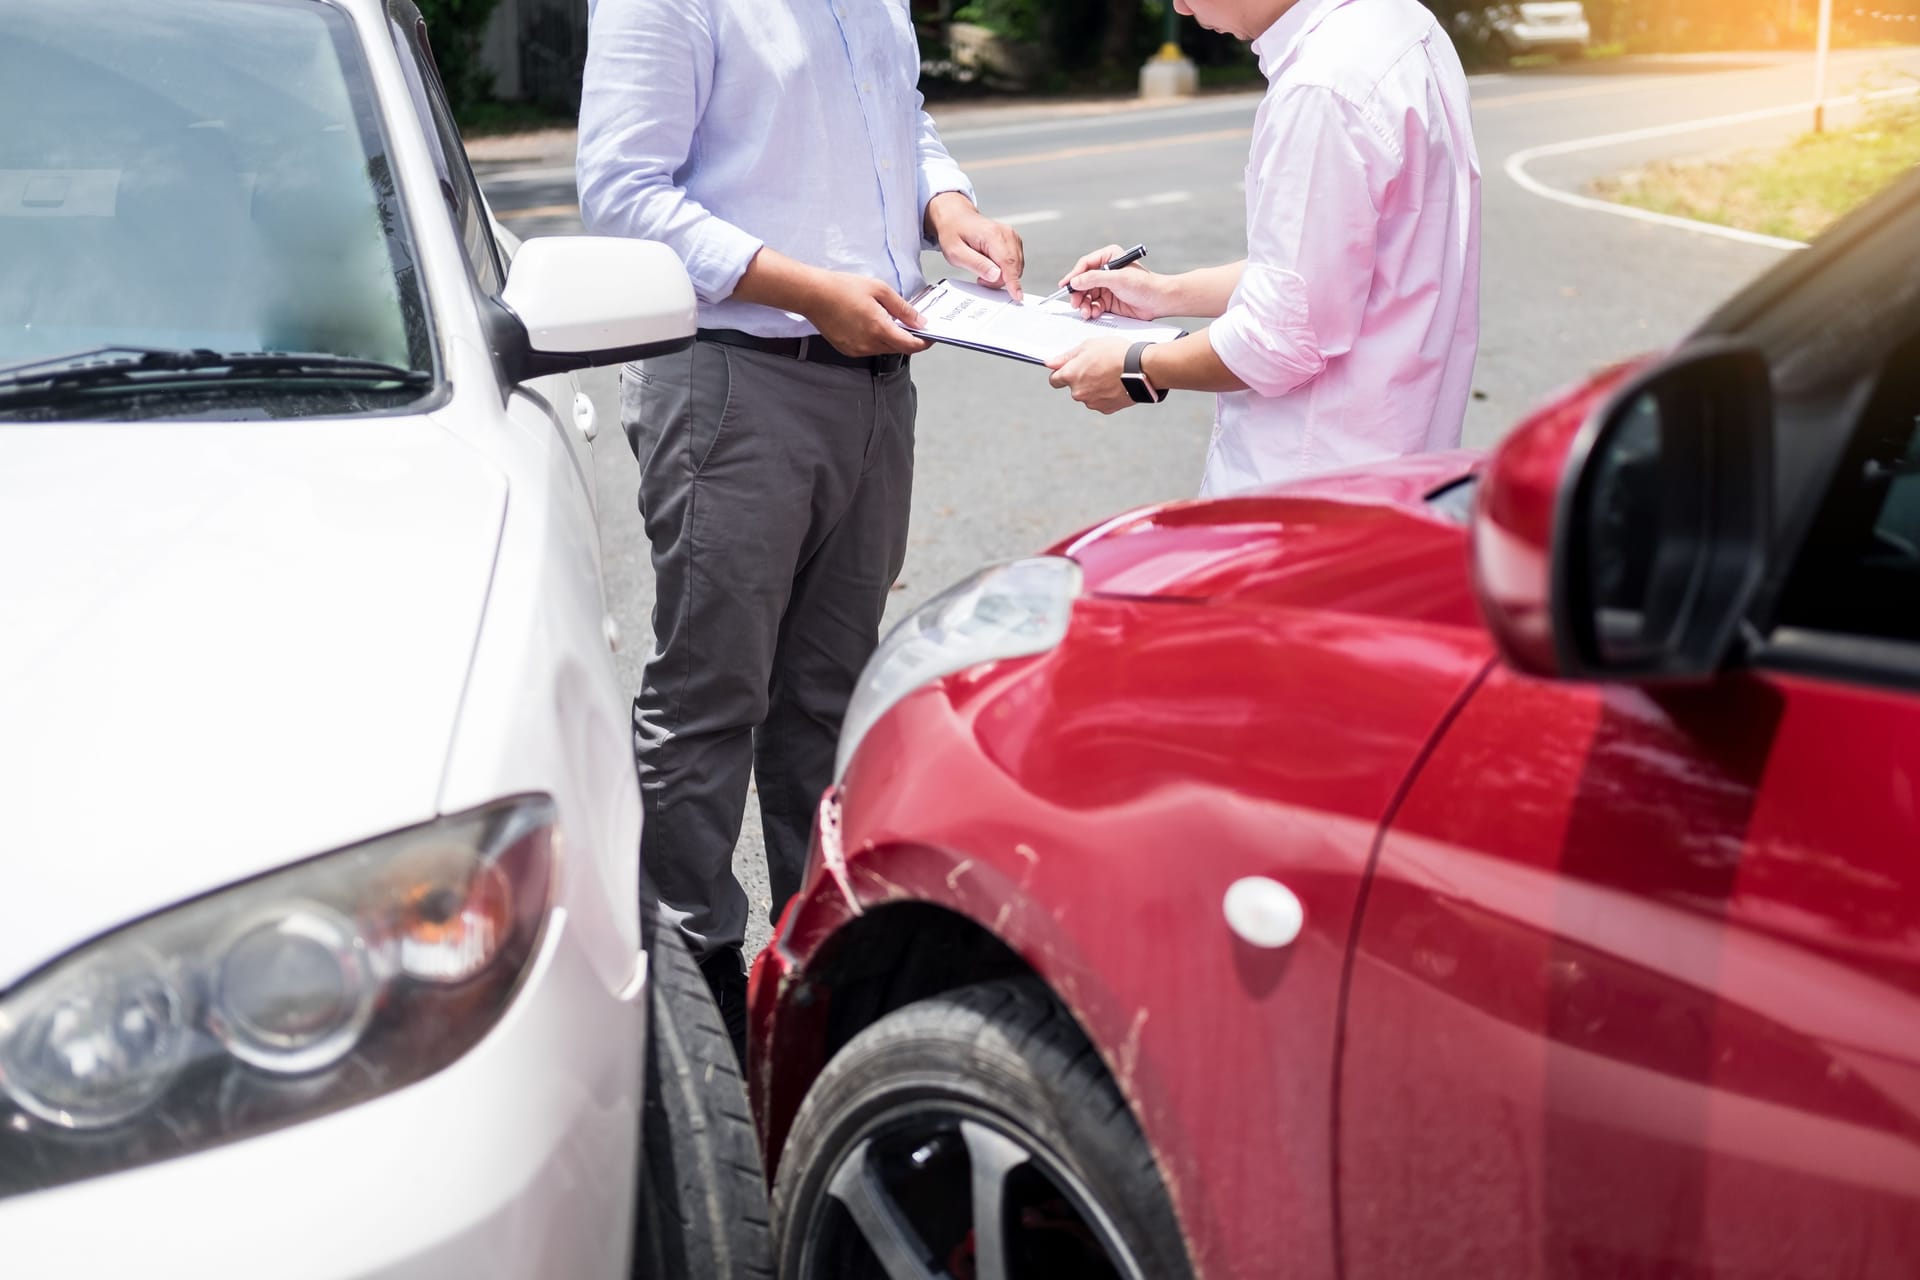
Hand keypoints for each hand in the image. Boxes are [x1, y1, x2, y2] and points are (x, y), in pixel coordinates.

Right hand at [802, 272, 931, 357]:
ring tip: (885, 318)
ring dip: (891, 338)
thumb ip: (902, 308)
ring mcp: (857, 349)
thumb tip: (919, 321)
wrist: (814, 295)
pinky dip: (875, 340)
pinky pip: (869, 349)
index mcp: (879, 329)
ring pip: (884, 349)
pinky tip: (869, 323)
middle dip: (908, 338)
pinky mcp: (848, 350)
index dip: (924, 342)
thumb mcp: (879, 290)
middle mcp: (869, 344)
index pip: (911, 345)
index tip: (930, 336)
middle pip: (898, 348)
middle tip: (909, 322)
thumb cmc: (843, 288)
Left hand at [926, 192, 1025, 299]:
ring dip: (1002, 275)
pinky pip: (1015, 262)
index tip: (1017, 296)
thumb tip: (996, 275)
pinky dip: (1005, 269)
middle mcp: (1006, 233)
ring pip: (1016, 266)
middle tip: (980, 279)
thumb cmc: (953, 233)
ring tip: (983, 269)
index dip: (1013, 282)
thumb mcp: (956, 252)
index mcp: (992, 235)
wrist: (956, 218)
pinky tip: (991, 265)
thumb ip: (977, 264)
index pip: (1007, 263)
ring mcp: (1011, 236)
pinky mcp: (1013, 240)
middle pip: (1013, 267)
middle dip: (999, 280)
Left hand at [1046, 338, 1135, 414]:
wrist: (1141, 368)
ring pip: (1087, 395)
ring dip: (1094, 387)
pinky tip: (1115, 384)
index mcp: (1070, 376)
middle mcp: (1077, 393)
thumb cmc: (1115, 353)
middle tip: (1097, 367)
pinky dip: (1105, 395)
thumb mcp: (1088, 346)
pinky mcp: (1106, 409)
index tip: (1070, 369)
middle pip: (1073, 388)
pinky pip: (1101, 402)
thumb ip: (1066, 356)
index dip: (1061, 373)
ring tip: (1110, 374)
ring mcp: (1092, 402)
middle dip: (1081, 379)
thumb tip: (1048, 363)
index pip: (1054, 380)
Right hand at [1061, 244, 1172, 320]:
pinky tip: (1094, 313)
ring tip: (1086, 312)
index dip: (1074, 275)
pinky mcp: (1109, 300)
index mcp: (1109, 257)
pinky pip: (1094, 305)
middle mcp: (1106, 271)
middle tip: (1075, 304)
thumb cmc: (1144, 285)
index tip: (1065, 285)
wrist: (1159, 301)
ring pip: (1087, 295)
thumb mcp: (1117, 279)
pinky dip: (1092, 310)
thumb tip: (1075, 281)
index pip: (1085, 265)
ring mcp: (1107, 286)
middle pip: (1083, 282)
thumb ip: (1094, 279)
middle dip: (1078, 294)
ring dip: (1084, 304)